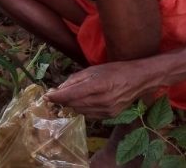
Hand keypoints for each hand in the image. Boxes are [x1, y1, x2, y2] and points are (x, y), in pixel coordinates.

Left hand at [44, 61, 158, 118]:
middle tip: (56, 94)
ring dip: (72, 105)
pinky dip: (83, 109)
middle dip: (63, 100)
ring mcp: (107, 110)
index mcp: (98, 85)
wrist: (139, 80)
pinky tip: (84, 101)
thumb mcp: (93, 70)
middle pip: (73, 104)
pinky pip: (89, 115)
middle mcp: (102, 100)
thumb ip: (75, 79)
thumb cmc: (115, 70)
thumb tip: (59, 89)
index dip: (56, 97)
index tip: (46, 96)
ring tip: (72, 96)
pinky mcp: (110, 116)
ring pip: (80, 111)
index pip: (70, 95)